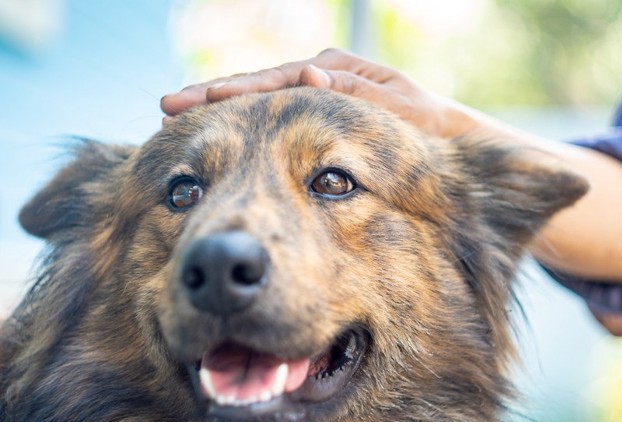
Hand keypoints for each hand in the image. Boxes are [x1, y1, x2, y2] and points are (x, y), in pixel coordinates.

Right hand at [161, 49, 476, 137]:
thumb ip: (356, 95)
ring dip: (220, 107)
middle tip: (168, 105)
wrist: (445, 141)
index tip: (199, 99)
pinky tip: (217, 132)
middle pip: (258, 84)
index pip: (277, 79)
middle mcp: (321, 77)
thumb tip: (308, 76)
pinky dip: (243, 122)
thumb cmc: (428, 129)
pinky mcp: (314, 115)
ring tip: (177, 114)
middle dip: (212, 94)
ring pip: (260, 100)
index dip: (236, 90)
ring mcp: (315, 94)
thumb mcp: (399, 111)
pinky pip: (272, 118)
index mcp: (338, 72)